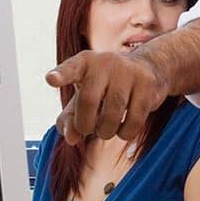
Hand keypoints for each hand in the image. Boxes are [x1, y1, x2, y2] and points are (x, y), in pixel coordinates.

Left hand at [45, 50, 169, 142]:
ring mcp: (129, 71)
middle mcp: (106, 62)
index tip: (51, 80)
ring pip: (112, 114)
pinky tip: (124, 129)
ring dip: (106, 132)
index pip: (70, 69)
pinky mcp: (148, 84)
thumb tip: (71, 138)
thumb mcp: (83, 98)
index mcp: (85, 62)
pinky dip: (125, 133)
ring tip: (106, 130)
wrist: (148, 69)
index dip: (60, 75)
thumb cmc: (107, 87)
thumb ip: (69, 119)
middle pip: (88, 100)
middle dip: (85, 124)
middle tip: (88, 130)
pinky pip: (134, 120)